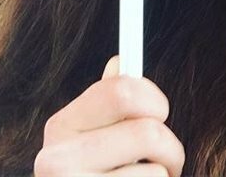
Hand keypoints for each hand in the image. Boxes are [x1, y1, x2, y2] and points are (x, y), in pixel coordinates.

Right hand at [34, 55, 185, 176]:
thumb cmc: (95, 176)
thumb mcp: (92, 138)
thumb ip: (107, 104)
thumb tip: (121, 60)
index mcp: (60, 127)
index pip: (121, 89)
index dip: (153, 97)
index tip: (161, 110)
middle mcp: (56, 161)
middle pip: (147, 131)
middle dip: (169, 146)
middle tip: (167, 159)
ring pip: (156, 174)